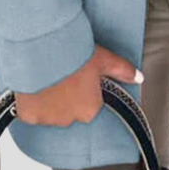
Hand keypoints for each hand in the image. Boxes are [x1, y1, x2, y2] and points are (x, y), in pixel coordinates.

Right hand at [14, 45, 143, 125]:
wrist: (44, 50)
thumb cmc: (74, 54)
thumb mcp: (104, 59)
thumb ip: (122, 70)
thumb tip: (139, 77)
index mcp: (90, 109)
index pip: (91, 103)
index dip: (85, 88)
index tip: (79, 75)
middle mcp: (70, 119)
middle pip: (70, 110)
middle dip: (67, 96)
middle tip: (63, 73)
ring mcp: (48, 119)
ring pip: (50, 112)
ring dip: (49, 99)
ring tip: (47, 76)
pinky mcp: (29, 116)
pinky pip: (31, 112)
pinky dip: (31, 102)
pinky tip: (34, 85)